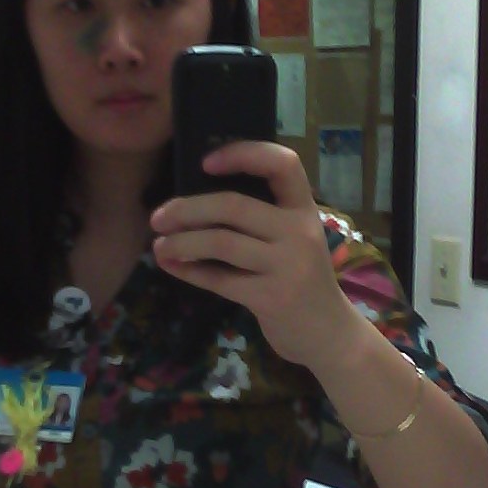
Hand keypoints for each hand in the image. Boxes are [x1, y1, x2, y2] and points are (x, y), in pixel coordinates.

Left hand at [149, 142, 355, 368]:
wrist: (330, 334)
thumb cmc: (302, 280)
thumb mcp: (295, 241)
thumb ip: (262, 219)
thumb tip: (196, 202)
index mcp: (304, 209)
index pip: (282, 164)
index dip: (243, 153)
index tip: (206, 163)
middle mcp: (299, 232)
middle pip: (233, 206)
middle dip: (187, 209)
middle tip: (158, 217)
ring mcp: (287, 266)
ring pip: (220, 242)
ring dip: (181, 242)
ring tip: (159, 246)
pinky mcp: (271, 298)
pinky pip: (220, 279)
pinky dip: (190, 271)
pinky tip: (172, 266)